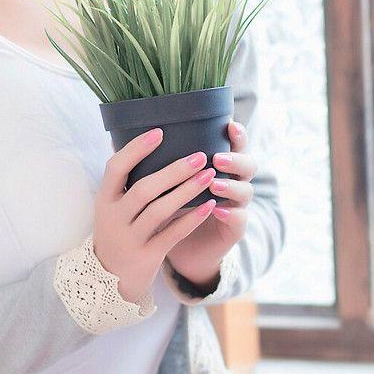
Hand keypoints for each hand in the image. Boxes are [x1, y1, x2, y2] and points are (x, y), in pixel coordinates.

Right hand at [92, 128, 222, 304]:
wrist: (108, 280)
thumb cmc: (117, 232)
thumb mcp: (111, 207)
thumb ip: (123, 180)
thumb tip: (131, 137)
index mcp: (104, 200)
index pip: (116, 168)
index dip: (136, 149)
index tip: (159, 132)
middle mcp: (114, 218)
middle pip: (144, 189)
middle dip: (174, 171)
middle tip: (199, 156)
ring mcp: (130, 239)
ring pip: (160, 211)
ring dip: (186, 191)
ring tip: (209, 176)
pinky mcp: (146, 257)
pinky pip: (172, 235)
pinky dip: (191, 219)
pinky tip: (209, 205)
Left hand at [164, 119, 255, 290]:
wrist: (179, 249)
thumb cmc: (168, 210)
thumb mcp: (164, 184)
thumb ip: (159, 162)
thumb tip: (124, 135)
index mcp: (219, 166)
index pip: (235, 145)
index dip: (237, 135)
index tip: (228, 124)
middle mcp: (232, 183)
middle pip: (248, 165)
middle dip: (235, 159)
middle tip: (216, 158)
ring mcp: (236, 206)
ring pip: (246, 191)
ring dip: (230, 186)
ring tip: (213, 184)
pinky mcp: (234, 229)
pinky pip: (240, 220)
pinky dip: (230, 214)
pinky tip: (216, 210)